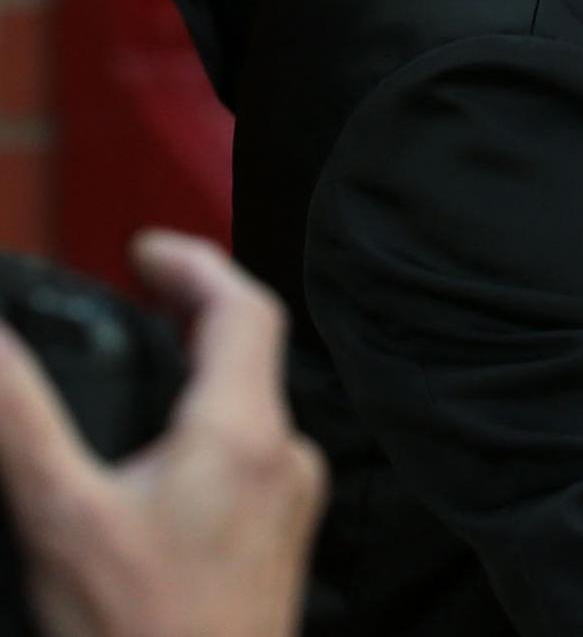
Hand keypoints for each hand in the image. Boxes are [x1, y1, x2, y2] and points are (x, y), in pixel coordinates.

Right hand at [0, 233, 325, 636]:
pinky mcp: (279, 548)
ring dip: (204, 374)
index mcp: (246, 433)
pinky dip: (209, 430)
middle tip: (138, 295)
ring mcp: (290, 507)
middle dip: (196, 313)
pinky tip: (161, 461)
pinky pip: (250, 460)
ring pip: (252, 409)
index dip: (194, 264)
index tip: (142, 250)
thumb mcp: (59, 518)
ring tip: (147, 364)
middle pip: (252, 354)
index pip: (243, 308)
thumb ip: (23, 420)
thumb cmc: (140, 636)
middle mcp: (285, 460)